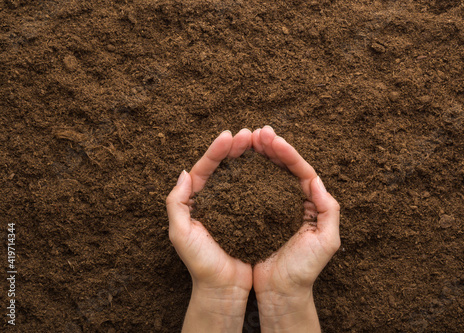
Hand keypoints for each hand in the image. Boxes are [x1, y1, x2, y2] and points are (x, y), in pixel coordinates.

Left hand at [167, 129, 253, 332]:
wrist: (223, 288)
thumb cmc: (201, 264)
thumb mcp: (180, 234)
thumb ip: (176, 204)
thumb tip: (184, 173)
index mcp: (196, 201)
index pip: (205, 169)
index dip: (216, 151)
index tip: (229, 136)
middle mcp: (214, 200)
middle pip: (224, 167)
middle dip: (236, 148)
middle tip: (249, 134)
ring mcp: (233, 206)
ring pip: (241, 175)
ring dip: (250, 157)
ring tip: (261, 142)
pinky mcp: (250, 215)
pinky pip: (256, 191)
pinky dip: (262, 176)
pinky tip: (272, 165)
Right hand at [252, 126, 340, 332]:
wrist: (281, 292)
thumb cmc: (304, 270)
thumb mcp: (327, 242)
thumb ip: (329, 210)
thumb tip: (317, 180)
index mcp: (312, 203)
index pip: (301, 171)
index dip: (288, 153)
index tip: (273, 139)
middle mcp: (294, 201)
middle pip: (284, 167)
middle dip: (272, 148)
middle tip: (258, 133)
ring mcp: (274, 206)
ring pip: (267, 173)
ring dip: (259, 155)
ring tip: (248, 139)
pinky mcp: (257, 214)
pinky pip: (252, 188)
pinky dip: (246, 174)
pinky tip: (237, 162)